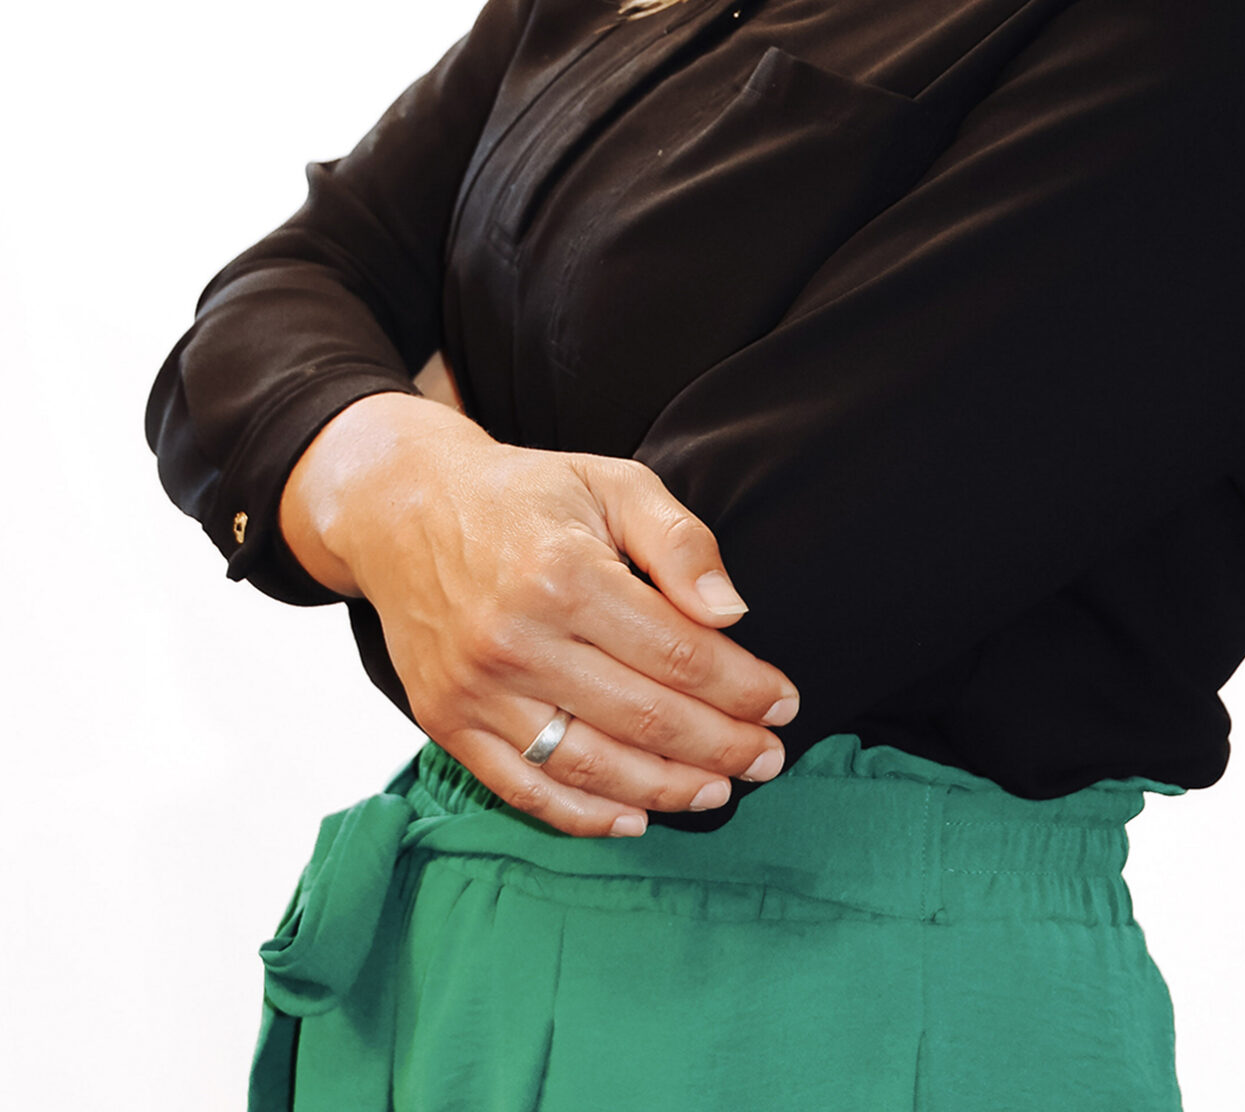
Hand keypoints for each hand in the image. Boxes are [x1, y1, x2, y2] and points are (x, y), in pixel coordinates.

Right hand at [280, 390, 800, 837]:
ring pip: (589, 766)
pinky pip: (523, 788)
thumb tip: (733, 614)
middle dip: (721, 746)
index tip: (785, 702)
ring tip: (719, 792)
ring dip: (665, 790)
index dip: (741, 687)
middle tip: (769, 759)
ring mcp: (475, 689)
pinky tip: (636, 818)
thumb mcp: (612, 482)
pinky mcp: (446, 721)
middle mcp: (516, 639)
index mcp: (566, 574)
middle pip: (643, 717)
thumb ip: (680, 543)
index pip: (677, 654)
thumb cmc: (525, 494)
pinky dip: (582, 816)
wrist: (404, 509)